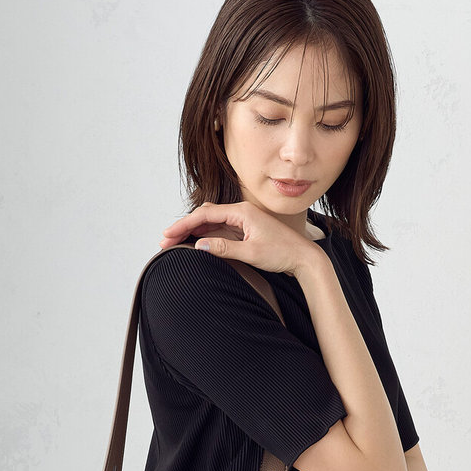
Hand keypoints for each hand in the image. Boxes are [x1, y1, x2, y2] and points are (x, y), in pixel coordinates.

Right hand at [158, 200, 321, 276]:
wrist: (304, 258)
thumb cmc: (282, 253)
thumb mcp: (251, 253)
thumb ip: (224, 248)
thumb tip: (200, 245)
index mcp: (242, 212)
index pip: (205, 214)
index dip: (184, 225)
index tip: (168, 235)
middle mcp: (241, 212)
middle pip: (205, 216)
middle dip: (184, 227)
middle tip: (165, 241)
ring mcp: (243, 221)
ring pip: (211, 222)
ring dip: (193, 232)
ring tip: (175, 243)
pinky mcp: (246, 230)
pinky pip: (220, 229)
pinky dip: (205, 235)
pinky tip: (195, 242)